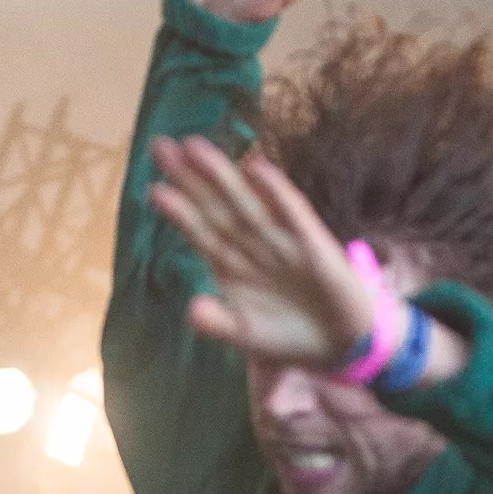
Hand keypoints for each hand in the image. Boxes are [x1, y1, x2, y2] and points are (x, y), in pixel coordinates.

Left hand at [149, 134, 379, 367]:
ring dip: (223, 176)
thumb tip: (193, 310)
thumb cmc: (287, 335)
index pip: (200, 231)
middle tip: (162, 146)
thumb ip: (220, 323)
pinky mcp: (314, 243)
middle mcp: (252, 245)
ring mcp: (282, 240)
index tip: (153, 187)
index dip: (178, 209)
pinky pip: (293, 213)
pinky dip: (276, 192)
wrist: (339, 347)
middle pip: (216, 207)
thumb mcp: (248, 335)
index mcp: (231, 264)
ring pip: (247, 203)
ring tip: (196, 148)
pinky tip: (257, 169)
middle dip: (190, 178)